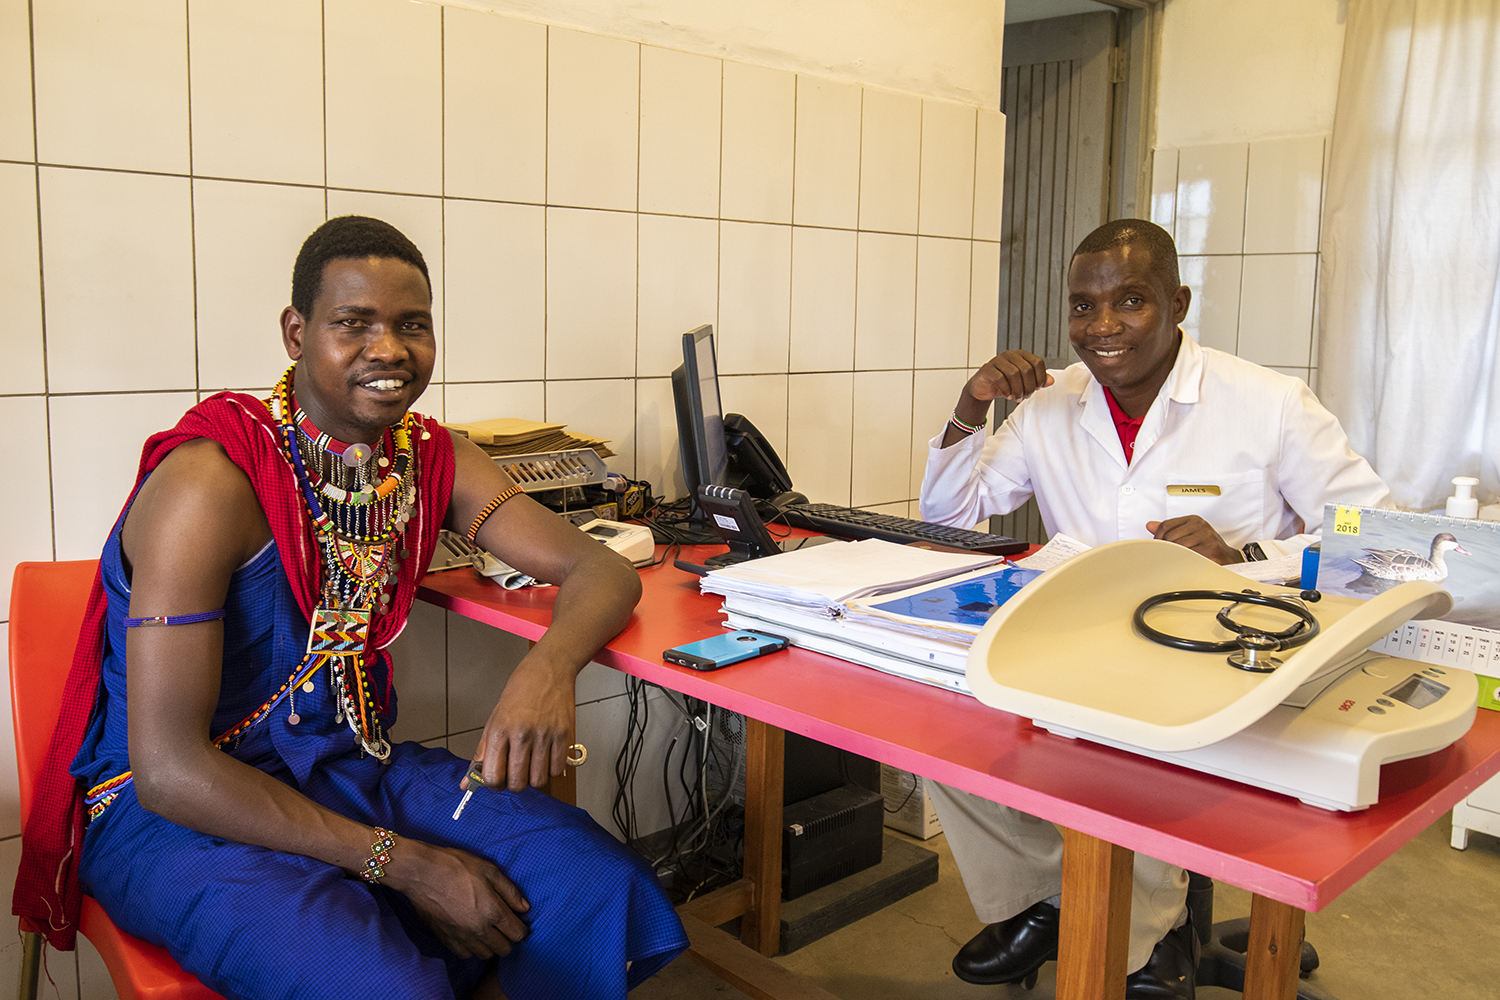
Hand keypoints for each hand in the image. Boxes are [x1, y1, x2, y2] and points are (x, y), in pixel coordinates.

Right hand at [385, 839, 529, 958]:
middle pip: (504, 949)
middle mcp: (478, 930)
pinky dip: (472, 948)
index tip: (517, 921)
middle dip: (508, 938)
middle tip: (503, 925)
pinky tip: (470, 932)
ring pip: (486, 954)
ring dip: (490, 944)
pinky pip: (466, 954)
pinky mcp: (446, 940)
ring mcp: (461, 937)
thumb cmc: (457, 867)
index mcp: (492, 911)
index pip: (517, 934)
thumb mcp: (489, 871)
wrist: (422, 873)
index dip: (521, 928)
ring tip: (487, 928)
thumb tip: (524, 908)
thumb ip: (510, 891)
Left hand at [469, 659, 576, 792]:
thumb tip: (468, 783)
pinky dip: (551, 769)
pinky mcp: (564, 735)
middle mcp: (522, 734)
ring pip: (539, 781)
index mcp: (500, 730)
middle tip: (515, 772)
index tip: (498, 779)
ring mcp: (545, 736)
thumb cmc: (520, 692)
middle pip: (517, 783)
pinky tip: (546, 757)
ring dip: (534, 778)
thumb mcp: (494, 720)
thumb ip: (482, 753)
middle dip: (514, 784)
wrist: (548, 669)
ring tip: (532, 763)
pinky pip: (557, 770)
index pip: (493, 776)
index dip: (494, 785)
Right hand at [966, 351, 1053, 403]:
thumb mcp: (1023, 383)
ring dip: (1018, 389)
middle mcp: (1010, 355)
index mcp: (1021, 355)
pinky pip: (1000, 378)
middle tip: (1026, 395)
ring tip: (1017, 397)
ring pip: (1014, 373)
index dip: (1040, 377)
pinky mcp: (988, 369)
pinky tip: (1007, 395)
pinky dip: (1006, 390)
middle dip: (1029, 386)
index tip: (1038, 388)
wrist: (983, 388)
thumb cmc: (1003, 383)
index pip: (1037, 362)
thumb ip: (1038, 381)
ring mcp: (998, 361)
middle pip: (1027, 369)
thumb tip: (1051, 381)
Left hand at [1145, 517, 1241, 564]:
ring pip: (1177, 548)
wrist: (1229, 558)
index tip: (1157, 546)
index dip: (1157, 538)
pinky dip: (1184, 562)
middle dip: (1165, 548)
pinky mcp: (1210, 550)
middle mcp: (1200, 526)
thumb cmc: (1207, 546)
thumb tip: (1150, 525)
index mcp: (1193, 520)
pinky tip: (1186, 563)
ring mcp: (1206, 537)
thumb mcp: (1189, 533)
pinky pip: (1188, 557)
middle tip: (1168, 556)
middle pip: (1169, 537)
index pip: (1165, 525)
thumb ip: (1170, 529)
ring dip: (1174, 556)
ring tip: (1178, 560)